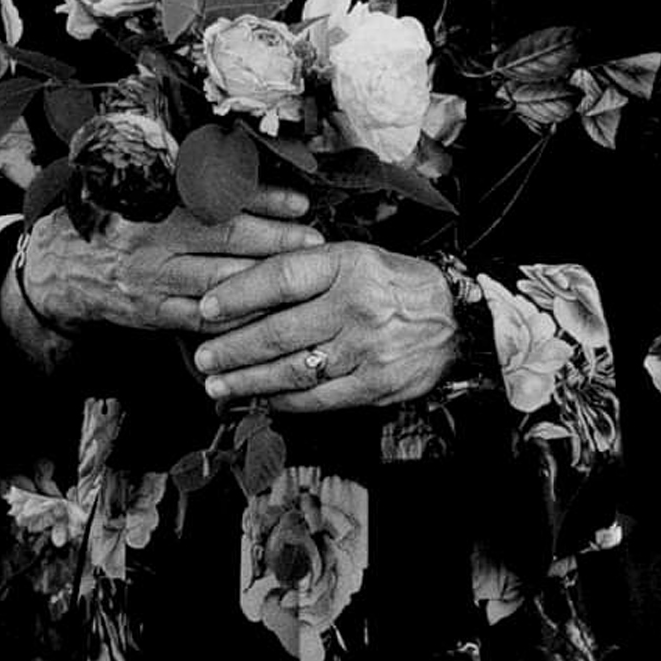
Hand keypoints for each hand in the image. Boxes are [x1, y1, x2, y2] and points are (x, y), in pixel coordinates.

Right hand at [17, 187, 322, 336]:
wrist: (59, 269)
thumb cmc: (111, 221)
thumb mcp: (136, 190)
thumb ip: (183, 184)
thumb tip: (243, 172)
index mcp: (151, 200)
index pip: (217, 195)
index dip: (262, 199)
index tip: (299, 203)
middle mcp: (152, 238)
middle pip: (226, 238)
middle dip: (276, 240)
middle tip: (315, 241)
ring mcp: (152, 279)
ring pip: (220, 282)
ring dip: (266, 280)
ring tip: (302, 278)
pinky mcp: (153, 313)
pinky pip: (205, 319)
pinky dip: (240, 317)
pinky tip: (271, 312)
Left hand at [191, 243, 456, 411]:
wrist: (458, 321)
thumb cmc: (396, 287)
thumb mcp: (357, 259)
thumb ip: (308, 271)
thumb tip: (244, 288)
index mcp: (347, 265)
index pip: (280, 278)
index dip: (237, 295)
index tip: (206, 309)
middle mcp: (354, 306)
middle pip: (277, 331)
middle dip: (231, 349)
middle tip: (202, 359)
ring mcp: (364, 349)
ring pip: (292, 370)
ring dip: (248, 381)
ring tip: (219, 385)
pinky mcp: (373, 385)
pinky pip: (318, 399)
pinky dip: (284, 401)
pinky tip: (261, 400)